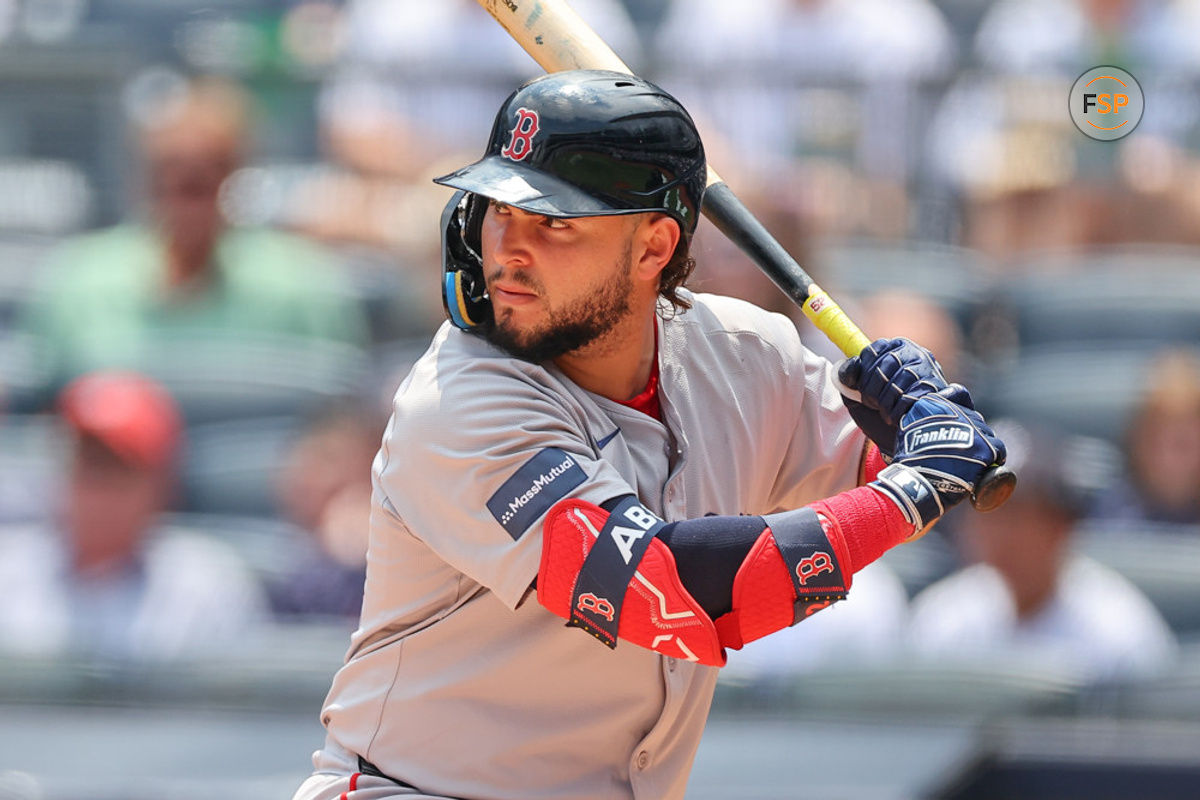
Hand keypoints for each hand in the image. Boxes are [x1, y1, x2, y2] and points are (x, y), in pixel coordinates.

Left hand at [838, 337, 965, 457]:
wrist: (900, 442)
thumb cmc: (877, 416)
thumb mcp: (856, 396)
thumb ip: (849, 377)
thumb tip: (853, 362)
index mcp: (892, 349)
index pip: (872, 352)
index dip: (862, 374)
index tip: (861, 389)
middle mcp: (914, 353)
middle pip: (887, 362)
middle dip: (873, 389)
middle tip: (873, 404)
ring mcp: (928, 369)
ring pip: (900, 378)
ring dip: (886, 402)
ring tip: (885, 412)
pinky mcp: (936, 388)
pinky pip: (911, 395)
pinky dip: (898, 411)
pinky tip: (897, 418)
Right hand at [892, 393, 1005, 509]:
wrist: (919, 483)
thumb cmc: (911, 460)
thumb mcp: (908, 428)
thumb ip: (924, 416)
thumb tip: (940, 415)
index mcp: (934, 402)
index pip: (958, 393)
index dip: (959, 407)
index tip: (955, 422)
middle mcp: (957, 410)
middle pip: (974, 417)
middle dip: (970, 431)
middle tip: (960, 449)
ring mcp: (973, 429)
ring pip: (987, 432)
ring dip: (982, 444)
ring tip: (970, 460)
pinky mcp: (986, 447)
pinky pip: (999, 449)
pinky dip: (995, 457)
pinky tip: (984, 465)